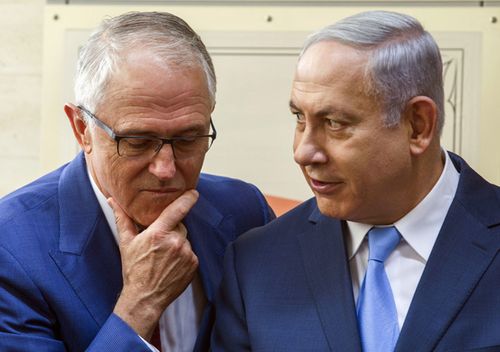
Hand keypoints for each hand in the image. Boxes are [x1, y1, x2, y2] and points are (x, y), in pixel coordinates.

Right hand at [109, 190, 199, 339]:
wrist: (145, 297)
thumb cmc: (134, 269)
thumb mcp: (126, 243)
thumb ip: (122, 219)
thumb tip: (113, 200)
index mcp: (158, 233)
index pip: (177, 210)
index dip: (187, 199)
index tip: (193, 192)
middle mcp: (175, 241)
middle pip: (179, 226)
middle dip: (171, 230)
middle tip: (158, 244)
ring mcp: (186, 253)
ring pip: (185, 239)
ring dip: (177, 244)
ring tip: (164, 257)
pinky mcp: (193, 263)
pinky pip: (191, 252)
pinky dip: (184, 255)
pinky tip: (171, 264)